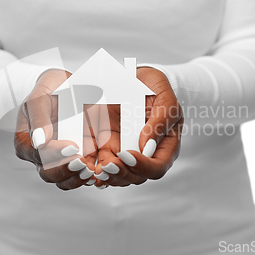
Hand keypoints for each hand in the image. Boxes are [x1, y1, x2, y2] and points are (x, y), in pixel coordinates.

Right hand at [14, 69, 96, 189]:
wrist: (69, 87)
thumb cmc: (50, 89)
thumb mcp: (40, 97)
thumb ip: (38, 117)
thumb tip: (39, 142)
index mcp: (26, 141)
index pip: (36, 154)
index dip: (54, 154)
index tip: (73, 146)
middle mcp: (39, 156)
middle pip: (48, 173)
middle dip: (66, 170)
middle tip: (83, 162)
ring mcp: (57, 161)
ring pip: (63, 181)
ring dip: (77, 178)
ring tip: (90, 170)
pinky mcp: (74, 162)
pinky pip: (77, 177)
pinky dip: (86, 178)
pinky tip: (97, 173)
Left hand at [93, 67, 183, 187]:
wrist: (135, 78)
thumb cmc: (155, 87)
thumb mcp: (165, 98)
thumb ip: (161, 121)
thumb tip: (147, 147)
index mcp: (164, 146)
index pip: (157, 167)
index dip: (143, 166)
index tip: (127, 155)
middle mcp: (145, 154)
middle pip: (136, 176)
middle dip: (122, 173)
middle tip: (108, 165)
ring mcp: (126, 152)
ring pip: (119, 175)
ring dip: (108, 176)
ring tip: (98, 170)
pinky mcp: (109, 147)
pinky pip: (103, 165)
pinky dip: (96, 170)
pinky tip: (89, 170)